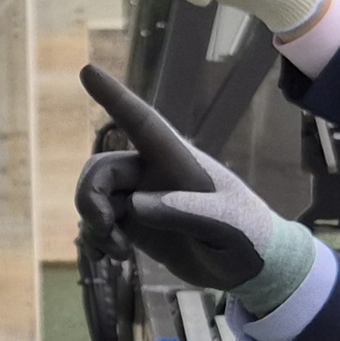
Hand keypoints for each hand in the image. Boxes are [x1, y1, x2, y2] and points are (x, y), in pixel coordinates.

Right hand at [79, 67, 318, 311]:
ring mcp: (143, 197)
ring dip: (94, 224)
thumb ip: (187, 212)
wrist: (251, 269)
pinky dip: (94, 238)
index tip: (88, 71)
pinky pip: (99, 221)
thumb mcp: (229, 226)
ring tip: (117, 253)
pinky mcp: (136, 223)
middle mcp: (154, 172)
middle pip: (102, 169)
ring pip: (95, 195)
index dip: (115, 98)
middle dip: (90, 198)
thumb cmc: (250, 237)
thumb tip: (136, 203)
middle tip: (105, 230)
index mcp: (179, 162)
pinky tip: (107, 257)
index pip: (143, 123)